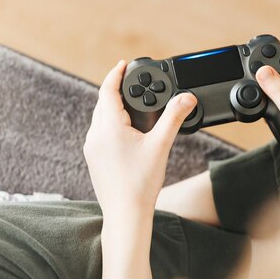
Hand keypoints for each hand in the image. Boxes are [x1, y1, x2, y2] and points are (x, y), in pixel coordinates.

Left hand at [84, 60, 197, 216]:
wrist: (125, 214)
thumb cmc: (140, 184)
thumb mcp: (160, 146)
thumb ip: (174, 118)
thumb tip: (187, 98)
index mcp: (109, 127)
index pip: (107, 90)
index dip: (116, 74)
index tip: (124, 64)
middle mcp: (95, 135)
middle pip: (102, 103)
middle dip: (115, 91)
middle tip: (131, 84)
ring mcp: (91, 148)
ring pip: (99, 119)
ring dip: (111, 108)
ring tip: (129, 106)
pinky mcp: (93, 160)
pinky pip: (98, 133)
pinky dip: (109, 124)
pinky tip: (123, 132)